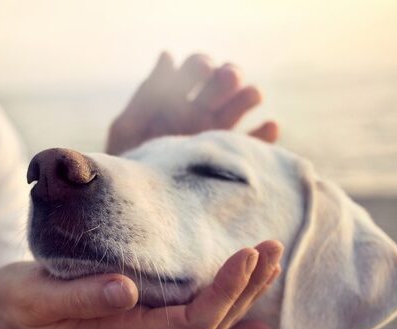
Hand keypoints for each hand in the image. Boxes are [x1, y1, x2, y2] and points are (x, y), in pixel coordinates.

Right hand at [0, 240, 282, 328]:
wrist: (11, 315)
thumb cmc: (22, 304)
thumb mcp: (39, 298)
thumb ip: (82, 297)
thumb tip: (127, 288)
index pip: (191, 322)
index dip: (224, 292)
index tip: (246, 255)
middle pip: (211, 324)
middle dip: (245, 287)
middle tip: (270, 247)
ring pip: (208, 323)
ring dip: (243, 295)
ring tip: (269, 263)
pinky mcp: (142, 316)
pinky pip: (194, 323)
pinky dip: (228, 318)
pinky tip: (254, 316)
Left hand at [106, 52, 278, 154]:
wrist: (137, 205)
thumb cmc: (127, 164)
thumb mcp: (128, 128)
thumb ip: (148, 94)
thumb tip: (168, 55)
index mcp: (175, 99)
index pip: (195, 69)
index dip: (201, 65)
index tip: (203, 69)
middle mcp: (200, 112)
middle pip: (223, 83)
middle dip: (228, 76)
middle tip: (228, 78)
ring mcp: (217, 135)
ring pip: (241, 106)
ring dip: (248, 96)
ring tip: (251, 95)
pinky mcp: (230, 160)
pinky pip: (255, 145)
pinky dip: (265, 135)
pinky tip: (269, 127)